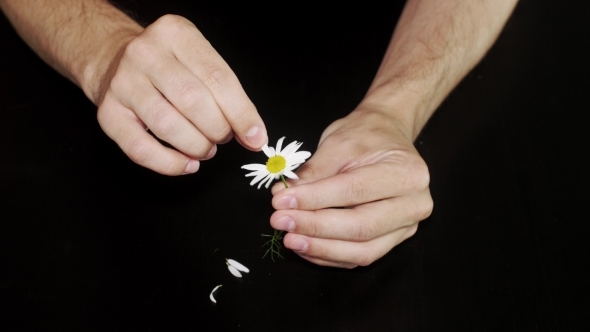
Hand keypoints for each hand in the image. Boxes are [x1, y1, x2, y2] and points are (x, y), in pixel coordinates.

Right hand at [96, 15, 266, 174]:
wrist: (114, 59)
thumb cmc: (168, 65)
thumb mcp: (198, 60)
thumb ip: (227, 93)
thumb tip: (253, 134)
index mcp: (176, 34)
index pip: (217, 78)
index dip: (241, 113)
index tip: (256, 137)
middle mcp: (146, 54)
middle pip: (193, 101)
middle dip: (218, 129)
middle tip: (224, 137)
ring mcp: (123, 83)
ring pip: (168, 126)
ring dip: (197, 146)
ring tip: (206, 148)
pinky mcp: (108, 114)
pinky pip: (141, 149)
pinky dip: (170, 164)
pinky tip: (187, 164)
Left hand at [270, 110, 432, 267]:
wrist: (388, 137)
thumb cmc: (366, 136)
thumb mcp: (339, 142)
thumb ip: (314, 171)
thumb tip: (284, 196)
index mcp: (407, 174)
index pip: (354, 192)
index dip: (314, 200)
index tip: (281, 201)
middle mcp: (414, 204)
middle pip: (361, 227)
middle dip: (315, 227)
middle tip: (281, 221)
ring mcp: (407, 226)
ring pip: (362, 251)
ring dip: (321, 248)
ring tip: (290, 239)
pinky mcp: (393, 240)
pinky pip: (360, 256)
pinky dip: (330, 255)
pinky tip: (305, 246)